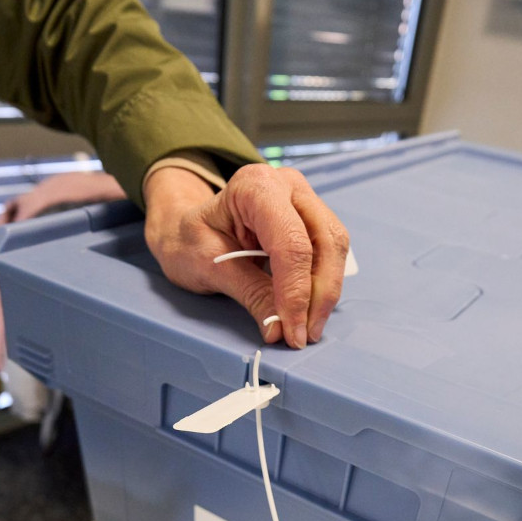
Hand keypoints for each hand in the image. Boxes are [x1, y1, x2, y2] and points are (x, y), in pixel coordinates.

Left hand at [144, 163, 349, 348]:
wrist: (185, 228)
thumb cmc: (189, 240)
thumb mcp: (208, 267)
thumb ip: (250, 293)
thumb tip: (281, 328)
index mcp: (255, 186)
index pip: (291, 243)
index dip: (296, 292)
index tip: (292, 332)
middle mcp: (287, 185)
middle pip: (325, 241)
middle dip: (320, 294)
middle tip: (305, 335)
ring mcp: (304, 199)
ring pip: (335, 247)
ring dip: (326, 293)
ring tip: (307, 328)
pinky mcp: (312, 218)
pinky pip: (330, 252)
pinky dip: (323, 285)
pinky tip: (308, 311)